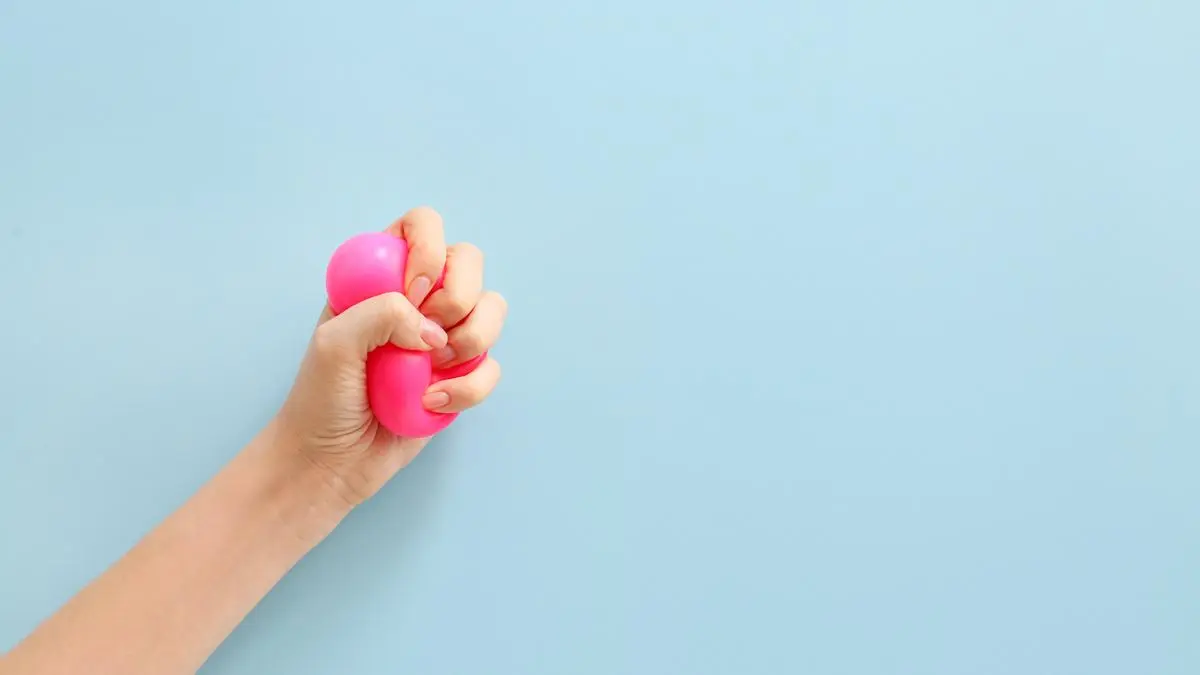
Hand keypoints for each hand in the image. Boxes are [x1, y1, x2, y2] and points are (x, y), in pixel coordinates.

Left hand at [276, 207, 506, 505]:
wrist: (329, 462)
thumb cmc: (320, 398)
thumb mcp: (333, 343)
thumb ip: (381, 313)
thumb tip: (434, 329)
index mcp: (380, 274)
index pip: (422, 225)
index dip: (429, 250)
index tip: (413, 293)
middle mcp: (417, 298)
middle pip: (470, 261)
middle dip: (457, 299)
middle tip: (424, 337)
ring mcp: (443, 337)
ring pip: (492, 311)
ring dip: (470, 342)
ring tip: (430, 372)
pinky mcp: (460, 377)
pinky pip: (491, 367)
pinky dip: (469, 387)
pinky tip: (430, 402)